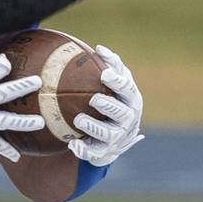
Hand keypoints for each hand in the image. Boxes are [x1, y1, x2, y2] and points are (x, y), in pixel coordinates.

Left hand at [68, 45, 143, 165]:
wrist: (112, 136)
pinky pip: (94, 154)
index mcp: (130, 100)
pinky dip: (83, 150)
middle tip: (94, 99)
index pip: (127, 89)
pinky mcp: (104, 152)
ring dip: (93, 127)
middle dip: (108, 106)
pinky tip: (71, 144)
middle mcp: (127, 120)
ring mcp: (117, 138)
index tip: (103, 73)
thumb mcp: (115, 85)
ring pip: (108, 134)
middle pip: (122, 113)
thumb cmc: (113, 101)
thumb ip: (111, 66)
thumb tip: (99, 48)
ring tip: (78, 119)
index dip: (117, 82)